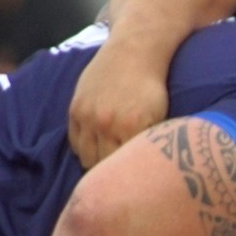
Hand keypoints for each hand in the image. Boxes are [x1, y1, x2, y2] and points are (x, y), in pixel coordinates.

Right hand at [68, 42, 170, 168]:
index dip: (127, 179)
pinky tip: (96, 148)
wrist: (134, 50)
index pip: (124, 169)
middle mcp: (107, 123)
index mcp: (131, 127)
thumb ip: (149, 143)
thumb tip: (144, 173)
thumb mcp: (160, 116)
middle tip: (119, 178)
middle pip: (103, 167)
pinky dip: (84, 149)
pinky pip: (75, 143)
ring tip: (106, 165)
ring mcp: (88, 116)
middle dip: (111, 175)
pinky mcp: (76, 109)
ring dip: (95, 164)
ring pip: (86, 158)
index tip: (131, 185)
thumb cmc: (151, 87)